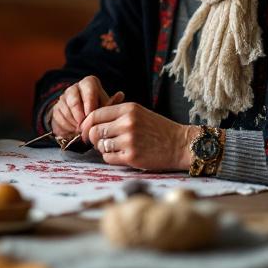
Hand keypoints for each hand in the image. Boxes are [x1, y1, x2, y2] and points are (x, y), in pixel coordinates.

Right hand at [49, 76, 122, 140]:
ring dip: (74, 123)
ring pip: (66, 110)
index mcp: (89, 83)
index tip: (91, 116)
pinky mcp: (56, 108)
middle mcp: (75, 87)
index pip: (88, 89)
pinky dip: (67, 127)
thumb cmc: (97, 112)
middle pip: (73, 99)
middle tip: (84, 127)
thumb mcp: (106, 108)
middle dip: (79, 116)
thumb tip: (120, 94)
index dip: (89, 104)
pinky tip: (74, 131)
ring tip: (81, 130)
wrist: (82, 121)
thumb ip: (112, 104)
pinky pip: (59, 118)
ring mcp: (63, 97)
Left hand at [80, 102, 196, 170]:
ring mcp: (129, 141)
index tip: (86, 130)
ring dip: (103, 148)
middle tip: (100, 141)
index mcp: (128, 109)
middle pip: (94, 131)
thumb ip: (116, 115)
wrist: (180, 145)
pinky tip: (121, 155)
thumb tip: (90, 122)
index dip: (87, 124)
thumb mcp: (139, 113)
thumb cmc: (158, 129)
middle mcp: (127, 123)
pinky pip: (108, 158)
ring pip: (100, 145)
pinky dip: (111, 158)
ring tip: (115, 147)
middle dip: (93, 138)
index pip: (95, 114)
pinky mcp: (131, 157)